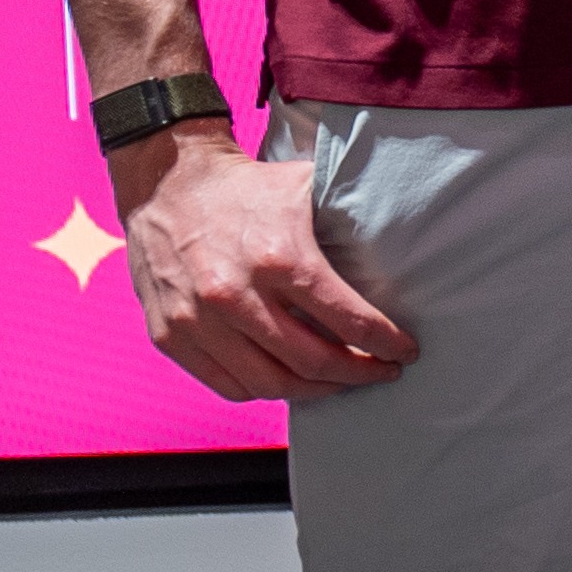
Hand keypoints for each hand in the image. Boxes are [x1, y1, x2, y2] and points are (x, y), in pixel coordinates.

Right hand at [118, 129, 417, 400]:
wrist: (166, 180)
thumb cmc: (245, 188)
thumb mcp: (304, 189)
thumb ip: (348, 219)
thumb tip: (405, 241)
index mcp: (279, 259)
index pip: (347, 321)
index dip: (385, 344)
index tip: (404, 351)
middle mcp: (234, 295)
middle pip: (312, 362)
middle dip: (359, 373)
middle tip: (381, 371)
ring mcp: (196, 320)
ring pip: (270, 384)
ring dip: (316, 390)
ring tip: (339, 380)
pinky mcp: (169, 335)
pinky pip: (228, 384)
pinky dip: (265, 389)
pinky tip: (290, 378)